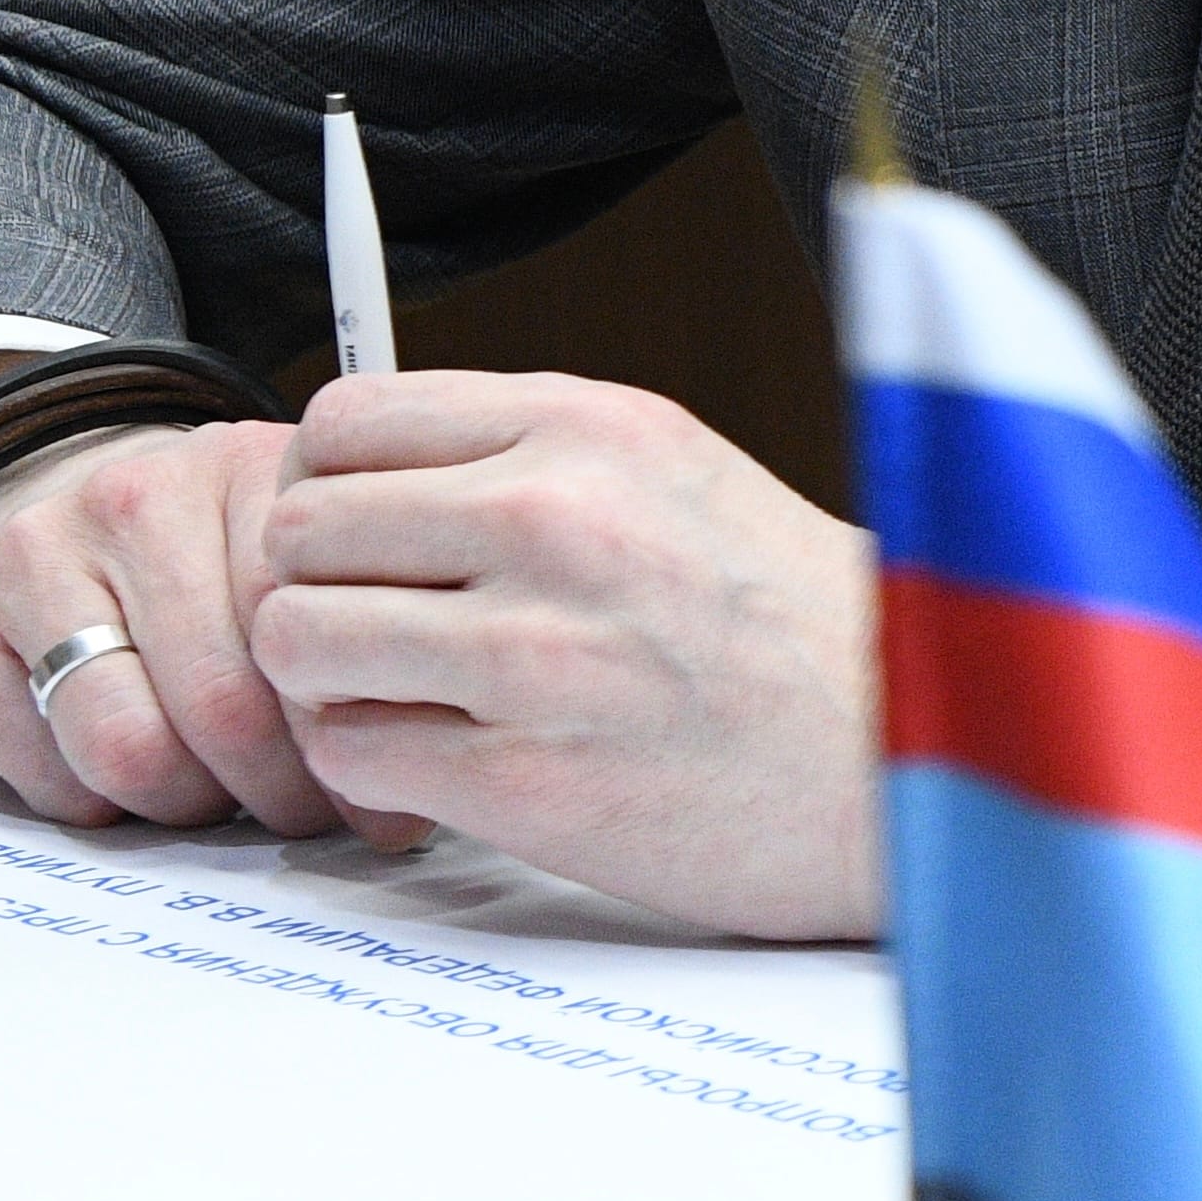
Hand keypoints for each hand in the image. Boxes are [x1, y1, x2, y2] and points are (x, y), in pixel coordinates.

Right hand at [0, 415, 352, 839]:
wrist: (90, 513)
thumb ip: (375, 653)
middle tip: (296, 806)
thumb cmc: (232, 564)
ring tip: (217, 788)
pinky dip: (90, 803)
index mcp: (254, 474)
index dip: (347, 739)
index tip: (372, 782)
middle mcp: (135, 497)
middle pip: (222, 710)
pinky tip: (125, 776)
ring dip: (185, 801)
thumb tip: (406, 802)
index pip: (310, 639)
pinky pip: (37, 771)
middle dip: (274, 791)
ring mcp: (31, 551)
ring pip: (127, 748)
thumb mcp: (326, 571)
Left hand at [239, 372, 885, 938]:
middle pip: (298, 528)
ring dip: (333, 678)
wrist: (904, 762)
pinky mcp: (519, 777)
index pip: (343, 423)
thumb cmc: (794, 628)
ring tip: (412, 696)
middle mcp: (558, 522)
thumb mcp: (676, 476)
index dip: (332, 486)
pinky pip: (344, 746)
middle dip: (323, 584)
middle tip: (388, 628)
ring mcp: (534, 653)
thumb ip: (526, 457)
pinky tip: (448, 759)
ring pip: (296, 637)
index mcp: (593, 431)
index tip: (371, 535)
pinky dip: (375, 763)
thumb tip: (355, 471)